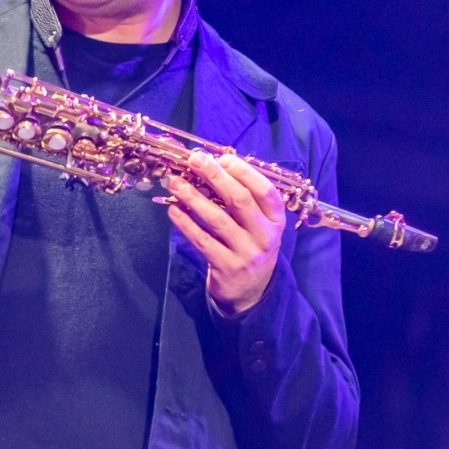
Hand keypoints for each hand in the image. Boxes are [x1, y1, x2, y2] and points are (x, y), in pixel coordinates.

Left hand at [164, 151, 285, 314]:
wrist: (251, 291)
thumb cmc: (250, 244)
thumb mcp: (258, 223)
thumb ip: (244, 198)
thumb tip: (214, 166)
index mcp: (275, 219)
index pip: (264, 190)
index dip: (244, 172)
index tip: (222, 158)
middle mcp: (265, 235)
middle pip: (240, 200)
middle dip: (215, 177)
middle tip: (195, 161)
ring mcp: (246, 253)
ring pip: (217, 219)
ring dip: (193, 197)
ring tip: (176, 182)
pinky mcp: (226, 267)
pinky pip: (202, 240)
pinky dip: (186, 223)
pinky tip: (173, 209)